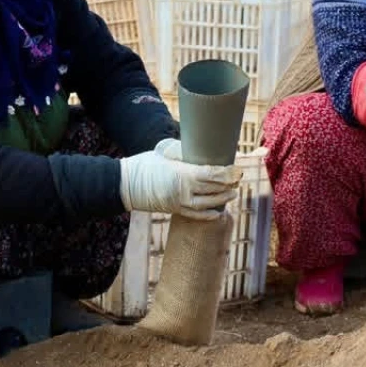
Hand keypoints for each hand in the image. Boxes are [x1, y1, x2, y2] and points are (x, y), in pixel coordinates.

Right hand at [119, 138, 241, 219]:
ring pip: (208, 204)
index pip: (212, 175)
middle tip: (238, 178)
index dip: (227, 173)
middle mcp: (184, 191)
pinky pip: (196, 215)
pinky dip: (209, 214)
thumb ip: (183, 152)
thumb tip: (199, 151)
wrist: (126, 184)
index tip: (237, 169)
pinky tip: (218, 212)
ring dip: (223, 199)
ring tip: (233, 193)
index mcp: (182, 174)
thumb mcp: (164, 152)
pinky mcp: (175, 210)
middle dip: (229, 184)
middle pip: (213, 189)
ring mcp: (179, 203)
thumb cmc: (144, 164)